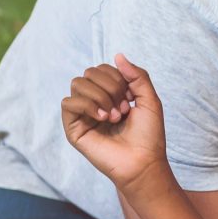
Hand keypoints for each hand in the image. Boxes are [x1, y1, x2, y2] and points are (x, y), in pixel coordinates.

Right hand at [62, 54, 167, 190]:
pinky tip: (102, 118)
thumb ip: (137, 76)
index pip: (102, 69)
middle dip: (110, 86)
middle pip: (89, 72)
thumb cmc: (148, 136)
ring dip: (100, 96)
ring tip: (114, 116)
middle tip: (124, 109)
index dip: (118, 78)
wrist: (143, 163)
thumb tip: (118, 55)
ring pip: (77, 83)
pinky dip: (87, 105)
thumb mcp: (150, 100)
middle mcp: (94, 102)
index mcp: (110, 95)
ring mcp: (83, 114)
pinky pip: (68, 102)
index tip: (132, 100)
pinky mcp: (73, 127)